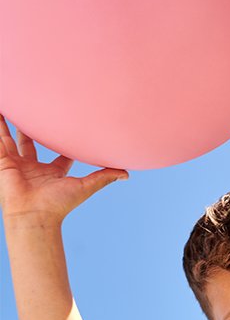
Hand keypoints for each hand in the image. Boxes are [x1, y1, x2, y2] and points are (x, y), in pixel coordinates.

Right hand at [0, 116, 126, 223]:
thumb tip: (127, 173)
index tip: (69, 128)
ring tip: (8, 105)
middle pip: (31, 143)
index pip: (60, 155)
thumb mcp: (85, 186)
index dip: (64, 143)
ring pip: (10, 139)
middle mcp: (34, 167)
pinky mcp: (3, 162)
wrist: (35, 214)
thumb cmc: (60, 204)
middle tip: (34, 111)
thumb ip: (104, 177)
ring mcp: (17, 164)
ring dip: (7, 124)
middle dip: (31, 129)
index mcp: (53, 173)